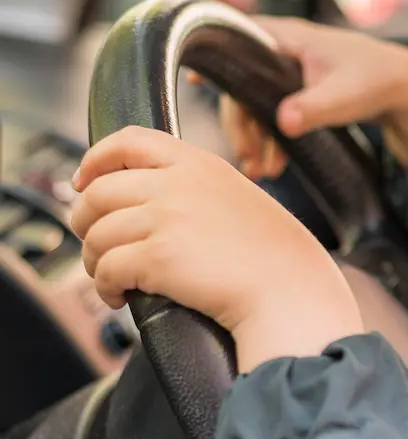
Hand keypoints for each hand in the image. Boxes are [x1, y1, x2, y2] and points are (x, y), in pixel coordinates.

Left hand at [71, 126, 362, 371]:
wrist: (293, 294)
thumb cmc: (277, 261)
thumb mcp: (241, 201)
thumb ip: (198, 192)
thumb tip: (148, 206)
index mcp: (200, 166)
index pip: (128, 141)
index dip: (95, 160)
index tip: (83, 183)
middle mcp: (178, 185)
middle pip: (99, 192)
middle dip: (85, 222)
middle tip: (95, 245)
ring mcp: (166, 219)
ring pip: (97, 234)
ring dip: (94, 261)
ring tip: (110, 279)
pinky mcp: (158, 257)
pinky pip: (107, 269)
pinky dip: (105, 287)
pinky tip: (118, 298)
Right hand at [188, 16, 407, 178]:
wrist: (405, 89)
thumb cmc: (376, 80)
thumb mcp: (345, 95)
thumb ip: (314, 108)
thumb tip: (284, 122)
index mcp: (284, 38)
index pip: (234, 42)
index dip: (211, 62)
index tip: (191, 83)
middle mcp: (279, 52)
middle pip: (241, 86)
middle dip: (242, 126)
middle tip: (248, 161)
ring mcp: (286, 73)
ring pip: (256, 105)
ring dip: (256, 140)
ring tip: (261, 173)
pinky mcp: (296, 95)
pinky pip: (271, 116)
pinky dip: (271, 140)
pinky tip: (273, 167)